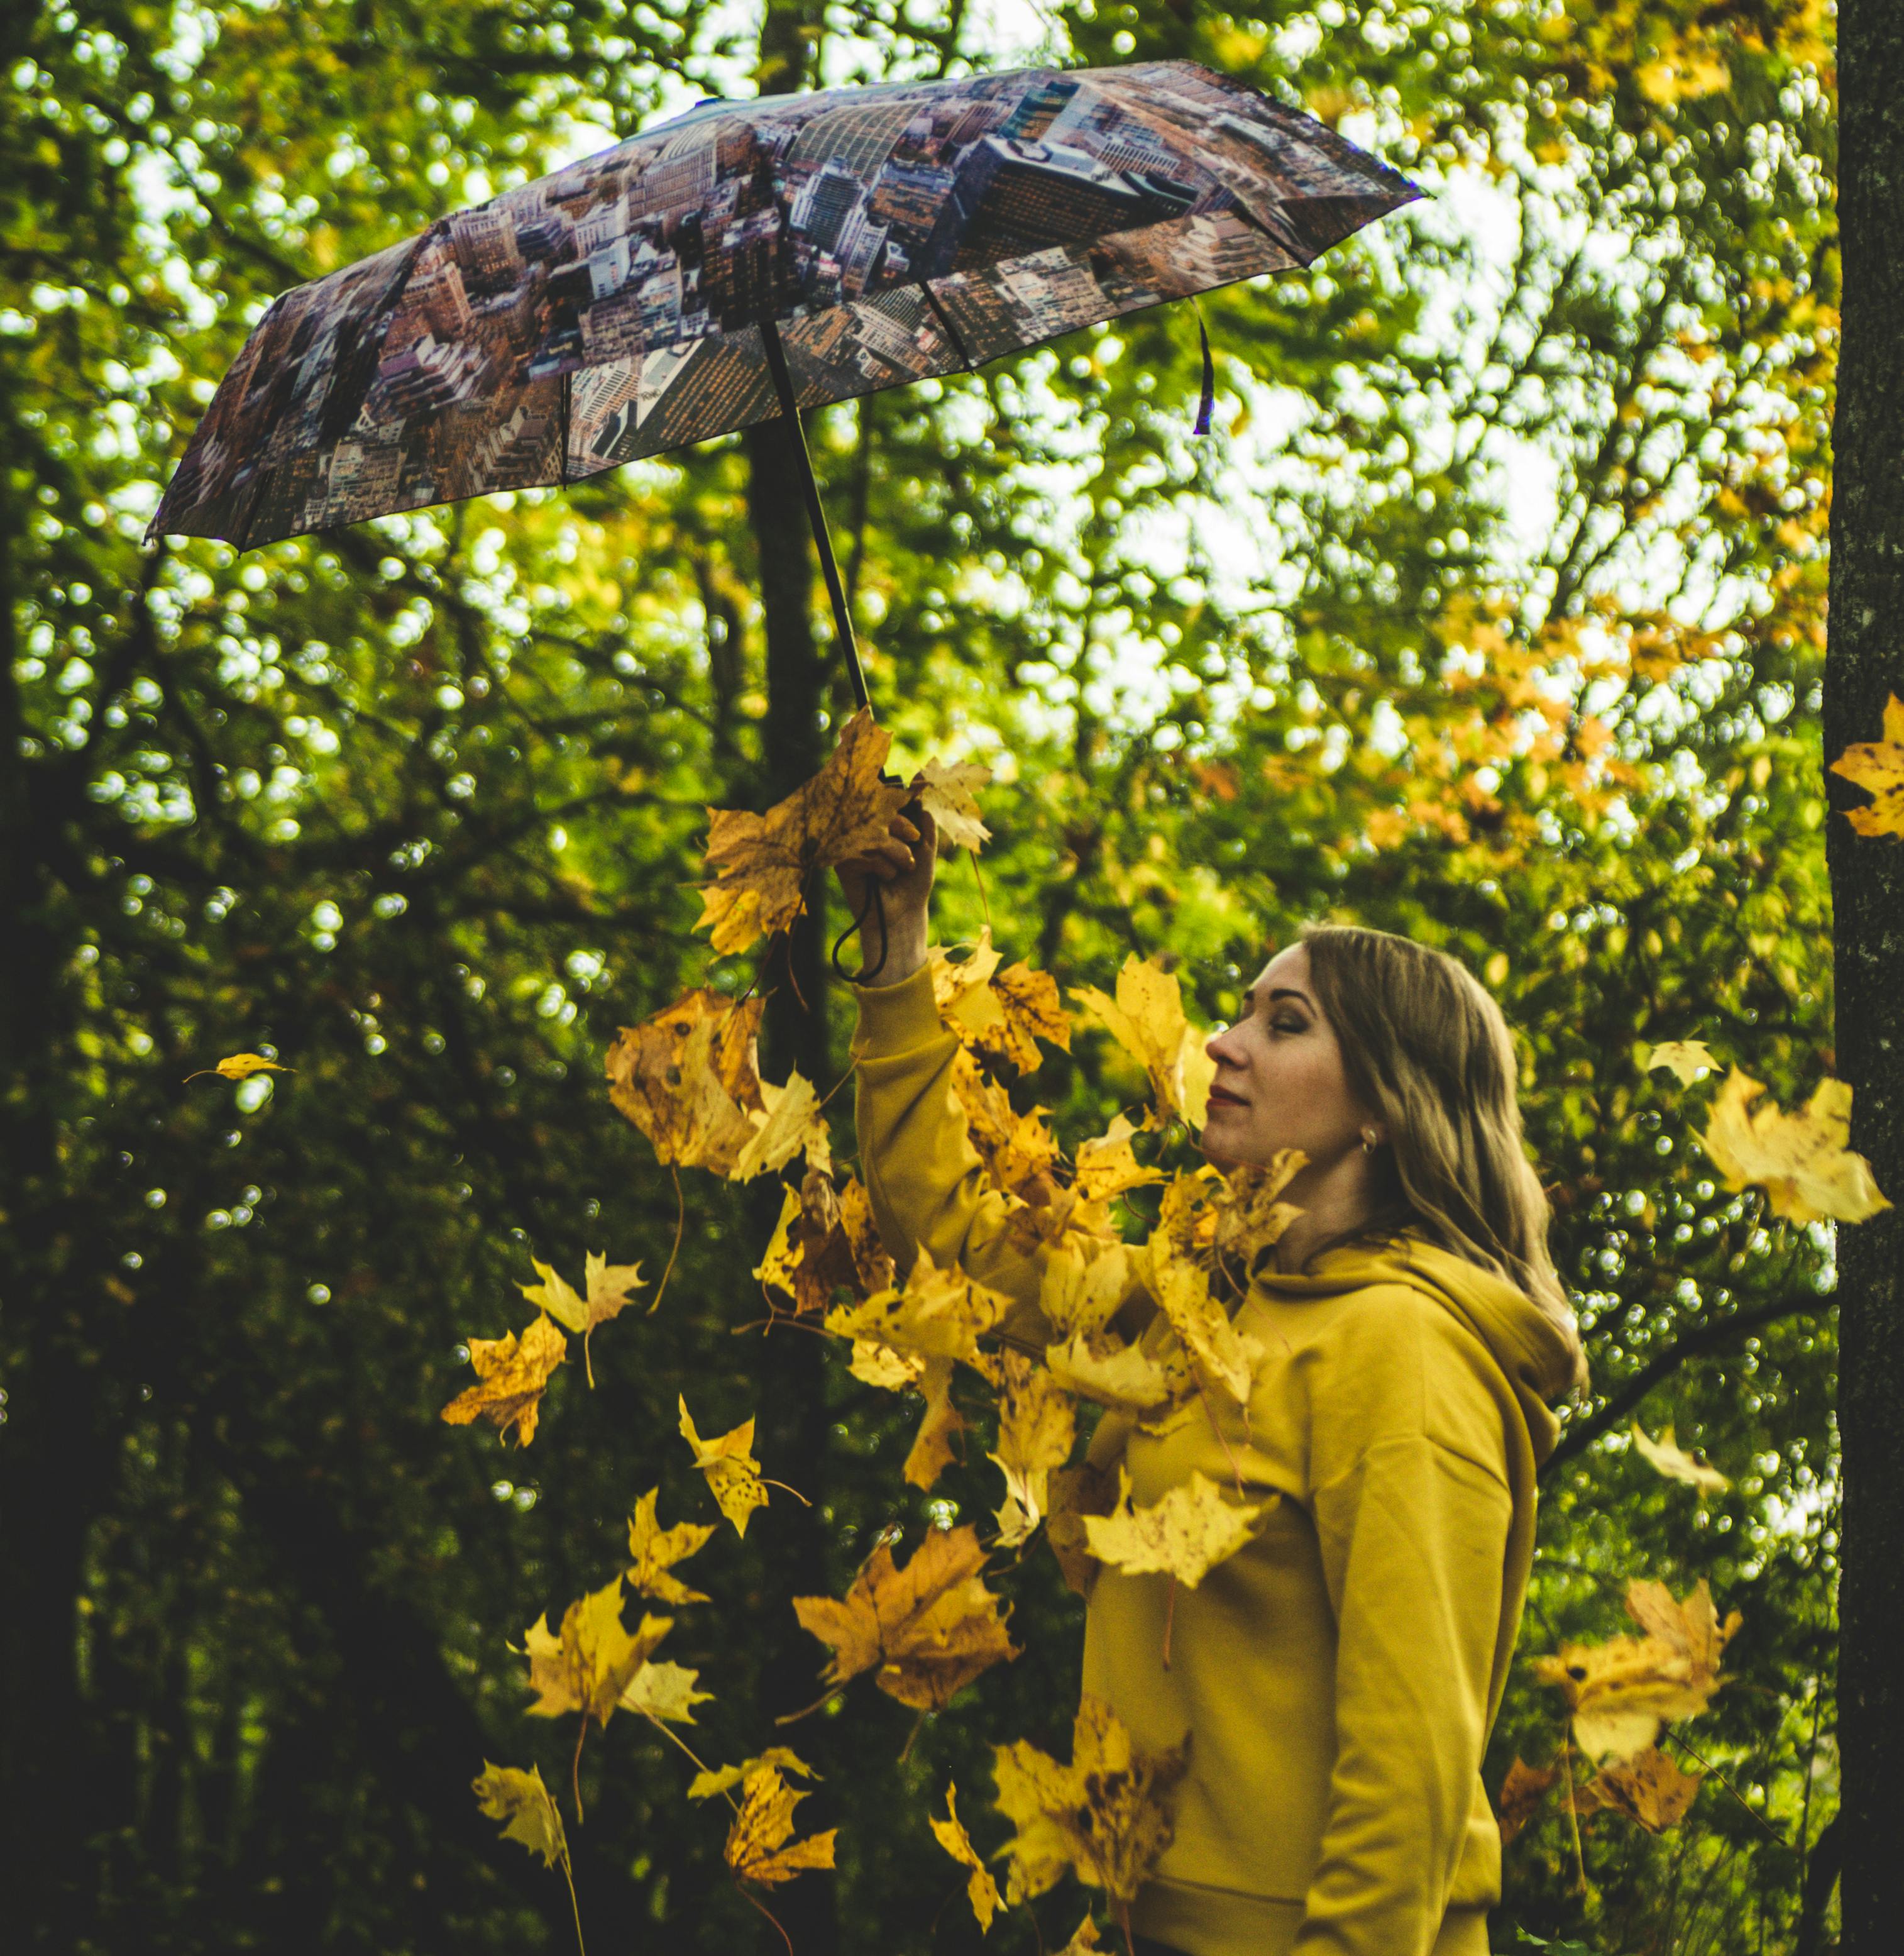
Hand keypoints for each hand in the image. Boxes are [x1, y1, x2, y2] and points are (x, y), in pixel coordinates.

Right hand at [833, 798, 935, 982]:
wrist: (903, 913)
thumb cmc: (914, 880)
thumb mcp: (925, 846)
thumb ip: (923, 817)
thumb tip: (920, 780)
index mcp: (881, 822)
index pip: (886, 797)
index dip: (902, 800)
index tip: (917, 809)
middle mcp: (864, 829)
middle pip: (879, 809)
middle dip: (902, 826)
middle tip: (913, 842)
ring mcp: (852, 843)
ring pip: (876, 834)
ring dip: (897, 854)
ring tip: (900, 870)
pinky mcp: (843, 861)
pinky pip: (866, 853)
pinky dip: (883, 868)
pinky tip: (881, 880)